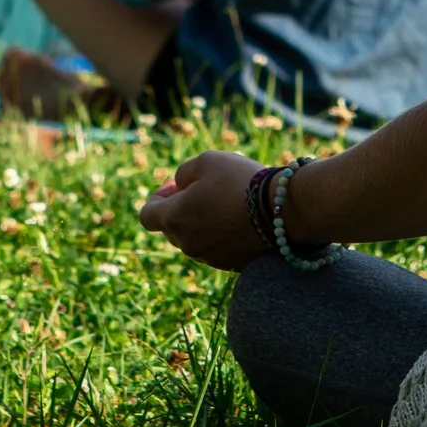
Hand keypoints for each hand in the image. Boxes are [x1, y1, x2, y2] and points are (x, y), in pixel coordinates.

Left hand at [137, 150, 268, 269]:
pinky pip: (216, 248)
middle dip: (180, 209)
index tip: (176, 187)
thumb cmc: (239, 181)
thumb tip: (180, 186)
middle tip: (203, 190)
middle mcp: (186, 243)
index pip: (147, 215)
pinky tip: (239, 219)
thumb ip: (183, 173)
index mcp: (174, 218)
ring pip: (194, 239)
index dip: (157, 198)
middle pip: (171, 228)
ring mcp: (208, 257)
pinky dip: (220, 235)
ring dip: (201, 223)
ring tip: (225, 203)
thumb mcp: (207, 161)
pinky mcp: (229, 265)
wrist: (280, 210)